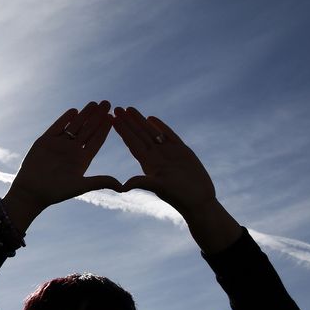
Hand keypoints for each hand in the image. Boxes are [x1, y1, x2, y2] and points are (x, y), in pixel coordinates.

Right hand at [3, 101, 118, 228]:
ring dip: (84, 114)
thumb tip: (122, 186)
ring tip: (94, 103)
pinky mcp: (45, 142)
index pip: (96, 141)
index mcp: (82, 159)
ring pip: (74, 126)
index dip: (104, 129)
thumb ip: (99, 182)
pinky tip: (74, 110)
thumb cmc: (56, 192)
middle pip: (88, 130)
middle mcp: (72, 150)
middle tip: (107, 103)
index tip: (113, 117)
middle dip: (97, 116)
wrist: (31, 192)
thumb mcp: (80, 186)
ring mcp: (59, 145)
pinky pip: (57, 127)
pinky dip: (64, 119)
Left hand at [112, 107, 240, 251]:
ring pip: (151, 132)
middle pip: (139, 135)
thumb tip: (122, 186)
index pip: (132, 143)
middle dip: (127, 122)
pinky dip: (160, 126)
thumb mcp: (159, 188)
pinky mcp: (182, 151)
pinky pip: (168, 135)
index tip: (111, 119)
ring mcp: (168, 153)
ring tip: (129, 109)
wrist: (198, 201)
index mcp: (147, 163)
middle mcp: (155, 156)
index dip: (122, 130)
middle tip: (115, 108)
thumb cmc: (179, 197)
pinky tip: (151, 118)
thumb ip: (143, 183)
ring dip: (140, 121)